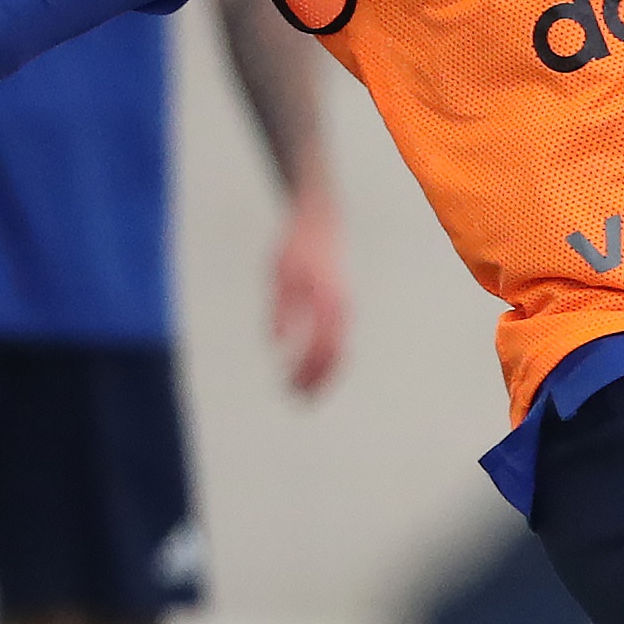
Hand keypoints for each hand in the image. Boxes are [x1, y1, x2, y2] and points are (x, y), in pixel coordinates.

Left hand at [268, 190, 349, 399]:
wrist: (319, 221)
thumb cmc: (295, 248)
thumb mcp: (280, 277)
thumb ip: (281, 312)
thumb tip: (279, 346)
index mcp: (327, 301)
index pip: (320, 349)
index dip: (305, 372)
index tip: (287, 389)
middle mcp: (341, 308)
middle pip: (334, 357)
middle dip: (316, 382)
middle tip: (296, 401)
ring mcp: (344, 309)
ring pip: (340, 352)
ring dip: (323, 375)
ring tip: (302, 393)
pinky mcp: (340, 307)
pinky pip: (339, 342)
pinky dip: (327, 361)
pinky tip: (309, 370)